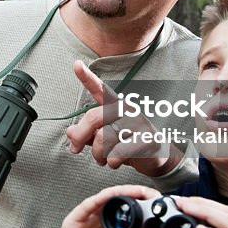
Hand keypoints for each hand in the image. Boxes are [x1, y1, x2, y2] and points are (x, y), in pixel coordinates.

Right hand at [53, 184, 160, 227]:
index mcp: (115, 226)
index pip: (131, 209)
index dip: (145, 203)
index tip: (159, 203)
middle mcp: (103, 218)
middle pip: (121, 199)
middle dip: (138, 193)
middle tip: (153, 194)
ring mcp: (90, 217)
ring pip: (107, 197)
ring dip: (122, 191)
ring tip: (138, 191)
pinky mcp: (76, 218)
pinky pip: (89, 204)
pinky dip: (100, 198)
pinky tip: (111, 196)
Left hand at [66, 61, 181, 176]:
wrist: (157, 157)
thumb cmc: (128, 144)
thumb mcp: (104, 137)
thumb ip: (87, 133)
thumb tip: (70, 132)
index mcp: (115, 105)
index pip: (100, 89)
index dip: (87, 77)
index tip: (76, 65)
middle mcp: (126, 109)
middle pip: (93, 118)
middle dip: (80, 136)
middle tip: (74, 149)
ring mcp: (138, 123)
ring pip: (103, 138)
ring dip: (97, 154)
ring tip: (102, 159)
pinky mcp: (146, 139)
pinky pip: (117, 152)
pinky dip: (111, 162)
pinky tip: (115, 162)